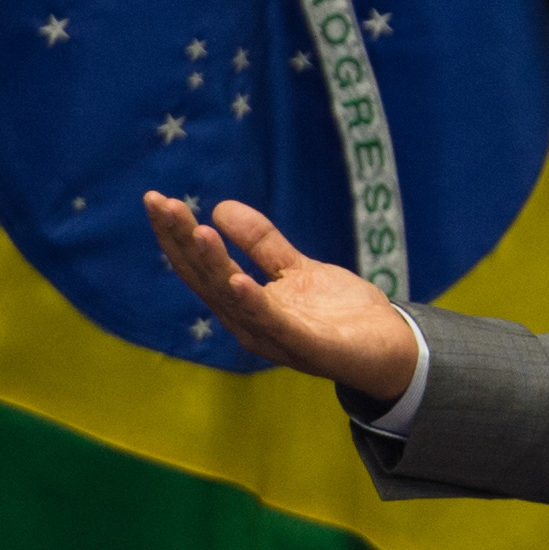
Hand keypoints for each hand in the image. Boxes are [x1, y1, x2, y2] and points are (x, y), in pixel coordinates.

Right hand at [143, 192, 420, 402]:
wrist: (392, 349)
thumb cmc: (341, 315)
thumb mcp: (297, 269)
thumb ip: (262, 243)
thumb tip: (219, 207)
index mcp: (244, 305)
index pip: (201, 267)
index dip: (176, 235)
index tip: (156, 199)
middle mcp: (250, 323)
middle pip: (207, 280)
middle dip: (182, 241)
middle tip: (161, 203)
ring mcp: (277, 338)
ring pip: (235, 299)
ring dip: (214, 265)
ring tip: (197, 231)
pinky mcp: (309, 347)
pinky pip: (276, 324)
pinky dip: (255, 304)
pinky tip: (238, 281)